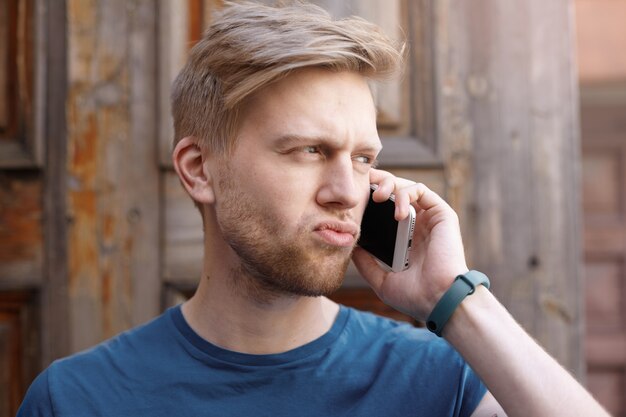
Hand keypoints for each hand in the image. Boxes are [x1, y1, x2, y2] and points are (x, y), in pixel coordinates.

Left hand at [352, 169, 468, 320]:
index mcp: (403, 239)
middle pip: (393, 193)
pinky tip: (397, 211)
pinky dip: (405, 193)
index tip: (353, 198)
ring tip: (377, 197)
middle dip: (376, 184)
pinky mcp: (441, 214)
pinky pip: (421, 190)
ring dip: (389, 184)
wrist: (438, 300)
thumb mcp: (382, 280)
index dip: (369, 199)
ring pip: (406, 187)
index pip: (384, 210)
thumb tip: (352, 245)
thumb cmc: (415, 296)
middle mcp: (416, 226)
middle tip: (362, 186)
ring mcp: (429, 219)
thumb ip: (366, 263)